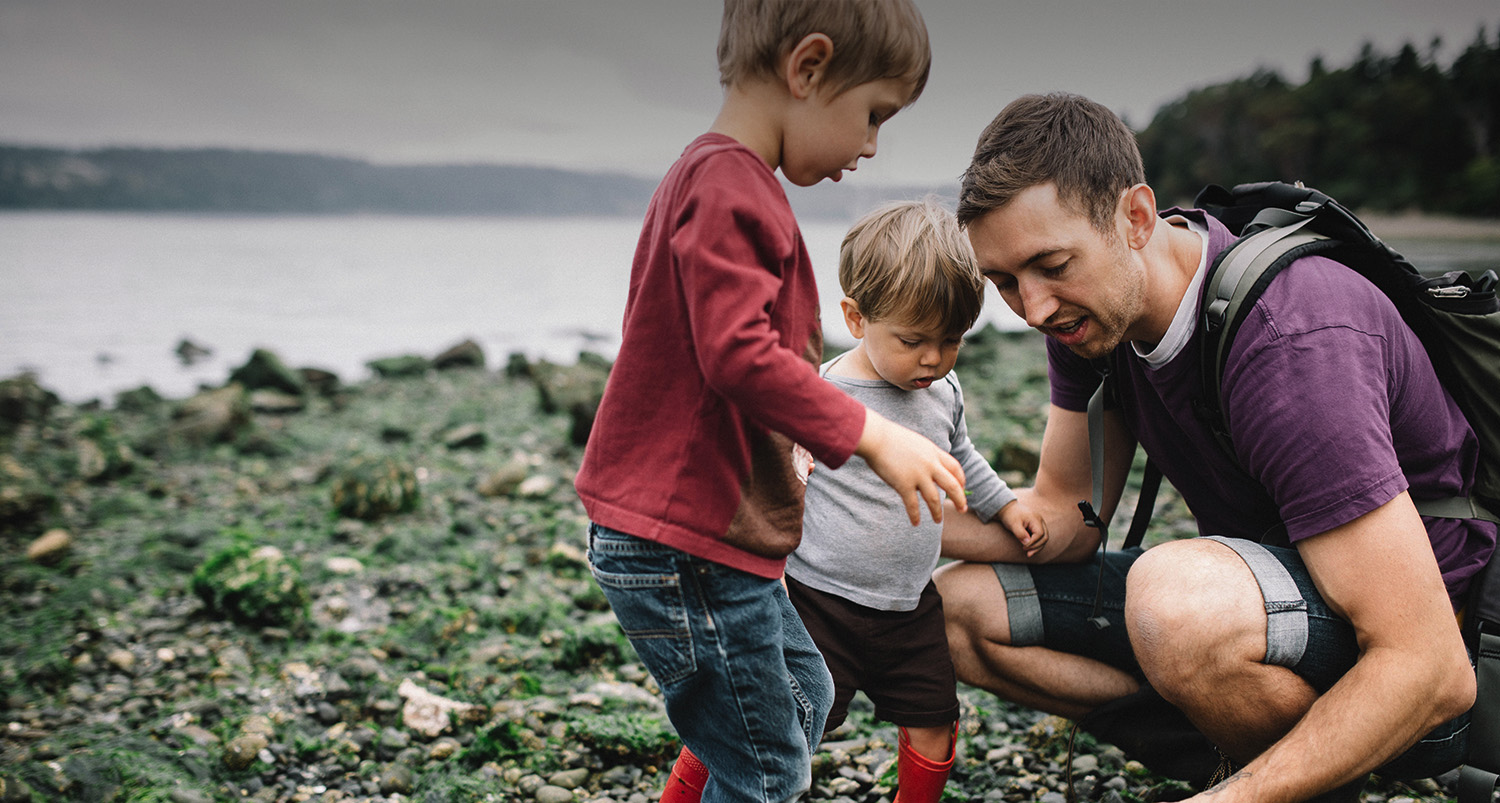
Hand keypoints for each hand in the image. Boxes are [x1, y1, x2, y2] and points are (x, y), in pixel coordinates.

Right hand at [856, 409, 965, 524]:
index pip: (955, 467)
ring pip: (934, 499)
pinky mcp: (904, 485)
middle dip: (959, 499)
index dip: (961, 479)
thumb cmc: (890, 438)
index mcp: (933, 452)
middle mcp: (930, 464)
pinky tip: (916, 523)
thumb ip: (924, 455)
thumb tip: (926, 466)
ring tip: (938, 521)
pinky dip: (915, 516)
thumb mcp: (915, 442)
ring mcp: (918, 475)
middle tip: (962, 509)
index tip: (962, 487)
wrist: (875, 437)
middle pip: (952, 485)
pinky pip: (913, 505)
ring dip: (937, 512)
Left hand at [999, 500, 1048, 557]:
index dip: (1033, 542)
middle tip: (1027, 553)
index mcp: (1036, 519)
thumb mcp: (1013, 524)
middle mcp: (1040, 521)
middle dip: (1037, 547)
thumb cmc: (1010, 515)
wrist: (1007, 509)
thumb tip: (1027, 543)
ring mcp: (1039, 524)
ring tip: (1028, 554)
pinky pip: (1039, 537)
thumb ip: (1020, 533)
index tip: (1024, 547)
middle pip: (1045, 537)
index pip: (1040, 534)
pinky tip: (1029, 549)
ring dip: (1037, 547)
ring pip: (1044, 538)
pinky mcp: (1036, 527)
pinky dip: (1035, 544)